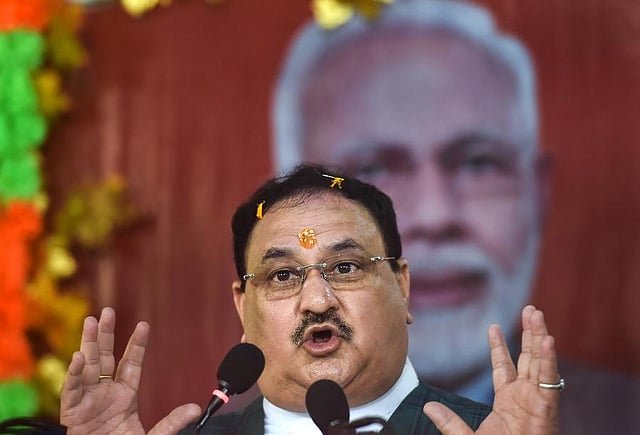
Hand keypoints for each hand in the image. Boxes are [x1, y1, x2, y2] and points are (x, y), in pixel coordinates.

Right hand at [60, 307, 200, 434]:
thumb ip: (172, 423)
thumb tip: (196, 409)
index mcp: (125, 397)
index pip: (131, 364)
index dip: (137, 345)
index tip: (143, 325)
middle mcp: (105, 394)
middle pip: (105, 358)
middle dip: (105, 335)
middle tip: (106, 312)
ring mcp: (88, 402)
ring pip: (87, 367)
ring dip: (87, 344)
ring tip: (90, 321)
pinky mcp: (73, 414)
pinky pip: (71, 391)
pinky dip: (74, 374)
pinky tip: (78, 357)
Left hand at [423, 305, 560, 434]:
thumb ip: (450, 423)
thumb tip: (428, 407)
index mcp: (509, 403)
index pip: (505, 368)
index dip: (499, 347)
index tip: (492, 327)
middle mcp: (526, 398)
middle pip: (529, 359)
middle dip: (529, 333)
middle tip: (531, 310)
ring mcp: (538, 403)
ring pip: (541, 363)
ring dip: (540, 337)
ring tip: (537, 313)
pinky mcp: (547, 411)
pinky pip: (550, 381)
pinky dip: (549, 360)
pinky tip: (548, 339)